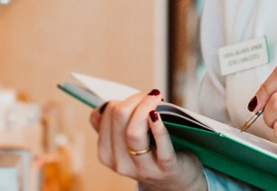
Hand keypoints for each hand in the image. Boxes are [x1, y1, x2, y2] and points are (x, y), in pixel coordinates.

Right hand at [88, 89, 205, 190]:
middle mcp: (121, 163)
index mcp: (107, 154)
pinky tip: (158, 115)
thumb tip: (99, 111)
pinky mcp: (166, 168)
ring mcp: (143, 168)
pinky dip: (158, 128)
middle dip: (135, 99)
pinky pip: (160, 147)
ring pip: (134, 132)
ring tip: (158, 99)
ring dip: (146, 107)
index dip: (122, 100)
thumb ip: (112, 126)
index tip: (137, 97)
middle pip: (119, 118)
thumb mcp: (128, 144)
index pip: (106, 115)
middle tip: (151, 95)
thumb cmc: (153, 154)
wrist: (177, 182)